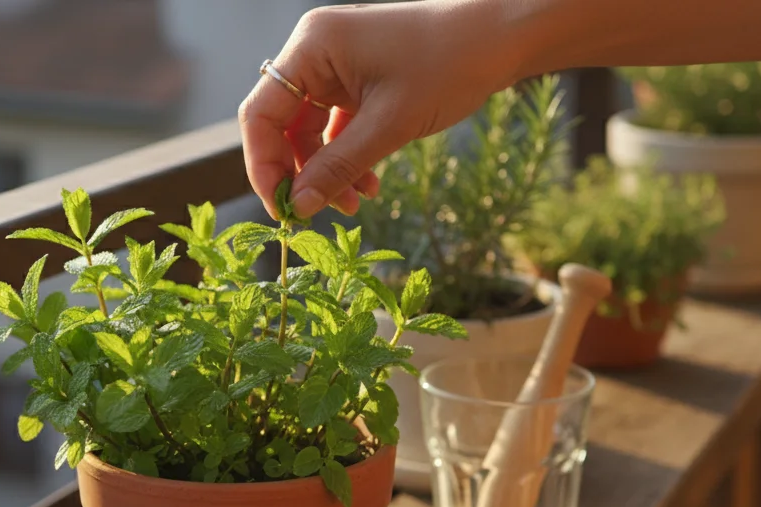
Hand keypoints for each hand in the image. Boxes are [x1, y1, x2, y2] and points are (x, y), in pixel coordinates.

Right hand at [238, 1, 522, 220]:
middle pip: (281, 125)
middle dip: (301, 173)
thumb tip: (299, 207)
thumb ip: (338, 167)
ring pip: (309, 131)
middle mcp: (315, 52)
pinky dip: (347, 157)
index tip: (282, 208)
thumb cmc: (447, 66)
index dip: (264, 166)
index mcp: (311, 47)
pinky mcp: (357, 80)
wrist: (499, 39)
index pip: (261, 113)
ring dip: (327, 171)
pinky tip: (368, 185)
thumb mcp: (390, 125)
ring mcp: (336, 66)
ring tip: (355, 203)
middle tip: (317, 214)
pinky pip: (335, 127)